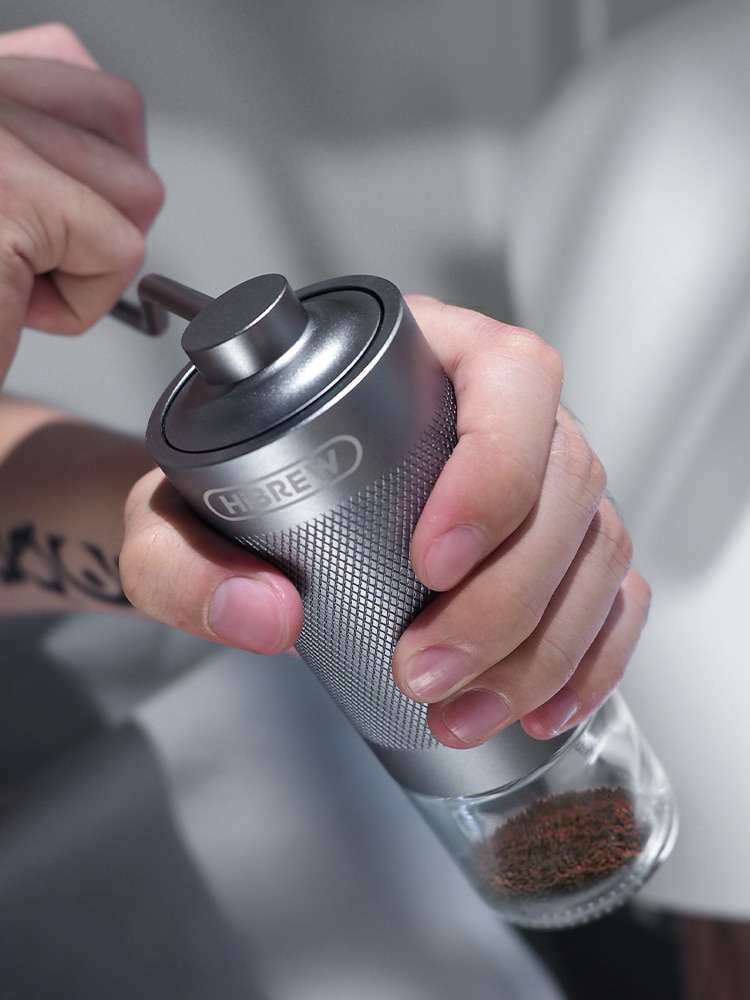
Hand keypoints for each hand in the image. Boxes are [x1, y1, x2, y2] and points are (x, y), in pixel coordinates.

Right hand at [0, 23, 162, 380]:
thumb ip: (27, 145)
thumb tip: (107, 154)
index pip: (73, 68)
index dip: (88, 156)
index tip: (52, 214)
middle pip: (121, 115)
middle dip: (101, 205)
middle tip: (31, 254)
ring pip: (133, 185)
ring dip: (92, 253)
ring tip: (17, 279)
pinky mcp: (10, 203)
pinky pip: (117, 251)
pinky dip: (84, 302)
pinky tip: (18, 309)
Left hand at [120, 296, 649, 748]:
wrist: (249, 516)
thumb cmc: (229, 488)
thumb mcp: (171, 514)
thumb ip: (181, 560)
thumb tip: (265, 615)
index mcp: (427, 355)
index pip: (509, 380)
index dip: (495, 471)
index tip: (432, 562)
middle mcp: (500, 408)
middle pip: (566, 480)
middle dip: (509, 596)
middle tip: (428, 671)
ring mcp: (540, 477)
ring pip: (596, 545)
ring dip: (544, 645)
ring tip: (465, 710)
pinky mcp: (555, 546)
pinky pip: (610, 591)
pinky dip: (590, 654)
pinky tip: (544, 706)